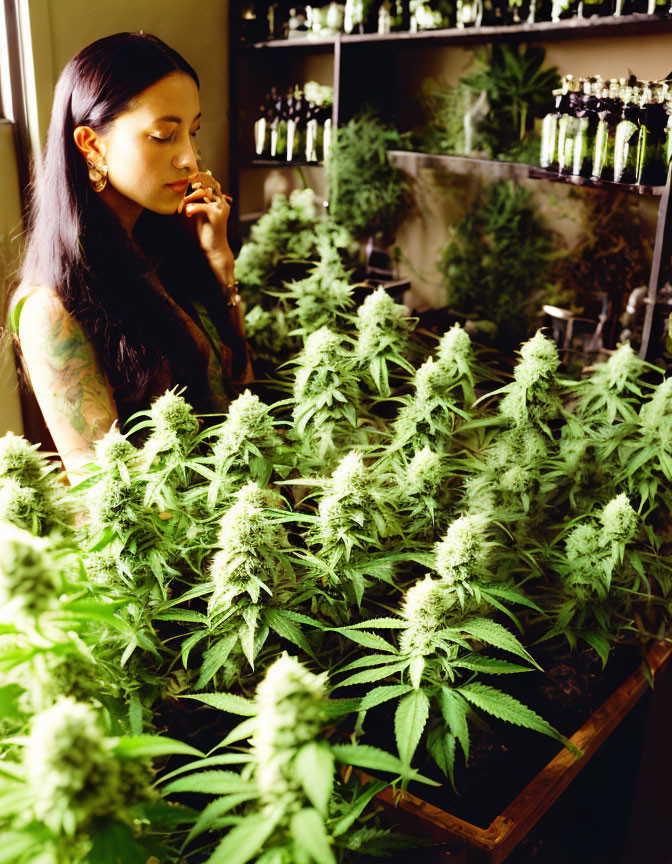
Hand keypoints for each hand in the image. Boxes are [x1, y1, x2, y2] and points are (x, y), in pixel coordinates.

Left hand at [179, 170, 234, 291]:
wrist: (214, 249)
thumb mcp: (197, 213)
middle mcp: (221, 201)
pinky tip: (187, 213)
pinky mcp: (217, 215)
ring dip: (189, 197)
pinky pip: (203, 206)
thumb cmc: (205, 232)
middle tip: (179, 190)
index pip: (207, 182)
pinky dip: (193, 208)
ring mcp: (221, 207)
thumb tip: (179, 191)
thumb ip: (192, 202)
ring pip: (203, 192)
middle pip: (205, 184)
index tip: (182, 182)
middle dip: (191, 185)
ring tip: (182, 206)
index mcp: (218, 200)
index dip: (195, 178)